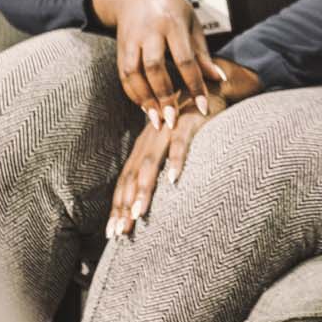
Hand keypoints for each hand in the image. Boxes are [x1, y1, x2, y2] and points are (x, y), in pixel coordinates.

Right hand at [90, 0, 225, 128]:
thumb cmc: (172, 8)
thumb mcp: (192, 24)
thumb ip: (202, 53)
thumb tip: (219, 79)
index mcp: (173, 24)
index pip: (185, 59)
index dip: (194, 84)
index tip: (203, 107)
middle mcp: (150, 32)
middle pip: (155, 68)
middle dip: (164, 96)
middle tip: (173, 120)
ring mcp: (132, 40)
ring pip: (134, 73)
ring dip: (145, 99)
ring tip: (157, 120)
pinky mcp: (119, 48)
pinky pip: (123, 74)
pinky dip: (133, 93)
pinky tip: (145, 107)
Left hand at [106, 107, 203, 238]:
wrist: (208, 88)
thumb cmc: (189, 122)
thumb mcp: (168, 144)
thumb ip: (157, 166)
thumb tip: (146, 200)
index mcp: (142, 148)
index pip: (125, 181)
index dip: (118, 208)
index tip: (113, 234)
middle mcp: (149, 140)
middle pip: (132, 176)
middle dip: (125, 206)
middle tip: (121, 232)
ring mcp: (167, 130)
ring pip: (151, 163)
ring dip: (143, 189)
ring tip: (139, 212)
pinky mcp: (188, 122)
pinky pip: (180, 143)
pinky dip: (175, 160)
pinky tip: (173, 179)